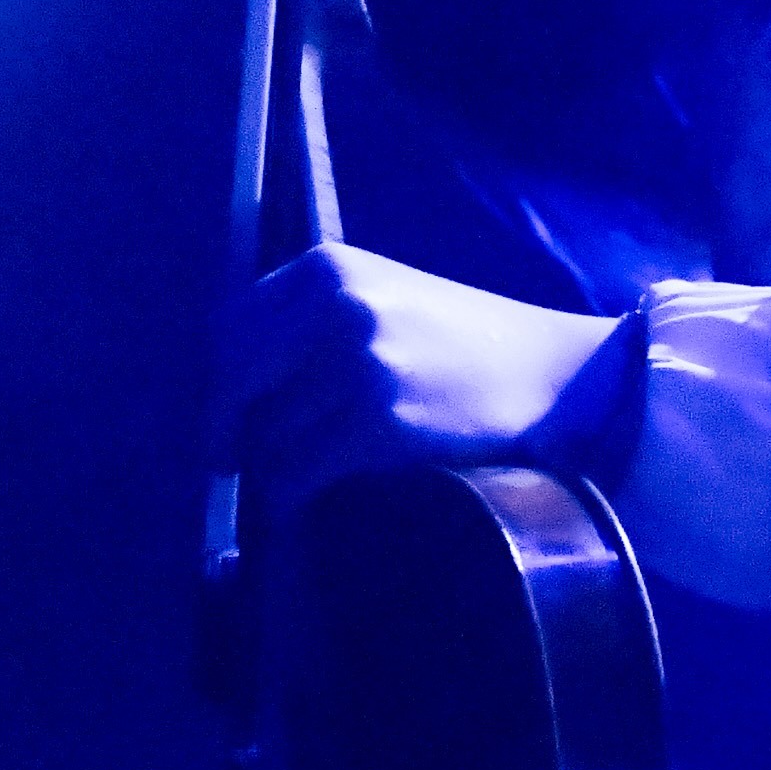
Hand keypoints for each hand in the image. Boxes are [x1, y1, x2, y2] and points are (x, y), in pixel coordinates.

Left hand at [231, 244, 626, 499]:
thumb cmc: (459, 342)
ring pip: (267, 435)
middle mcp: (337, 307)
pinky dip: (291, 496)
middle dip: (225, 428)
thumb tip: (224, 384)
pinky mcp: (379, 422)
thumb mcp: (379, 298)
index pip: (229, 327)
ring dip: (274, 464)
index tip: (224, 411)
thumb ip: (306, 322)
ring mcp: (359, 364)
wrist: (549, 375)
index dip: (221, 378)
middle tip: (228, 460)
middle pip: (234, 382)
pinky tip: (304, 501)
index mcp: (327, 268)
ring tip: (301, 472)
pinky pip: (297, 473)